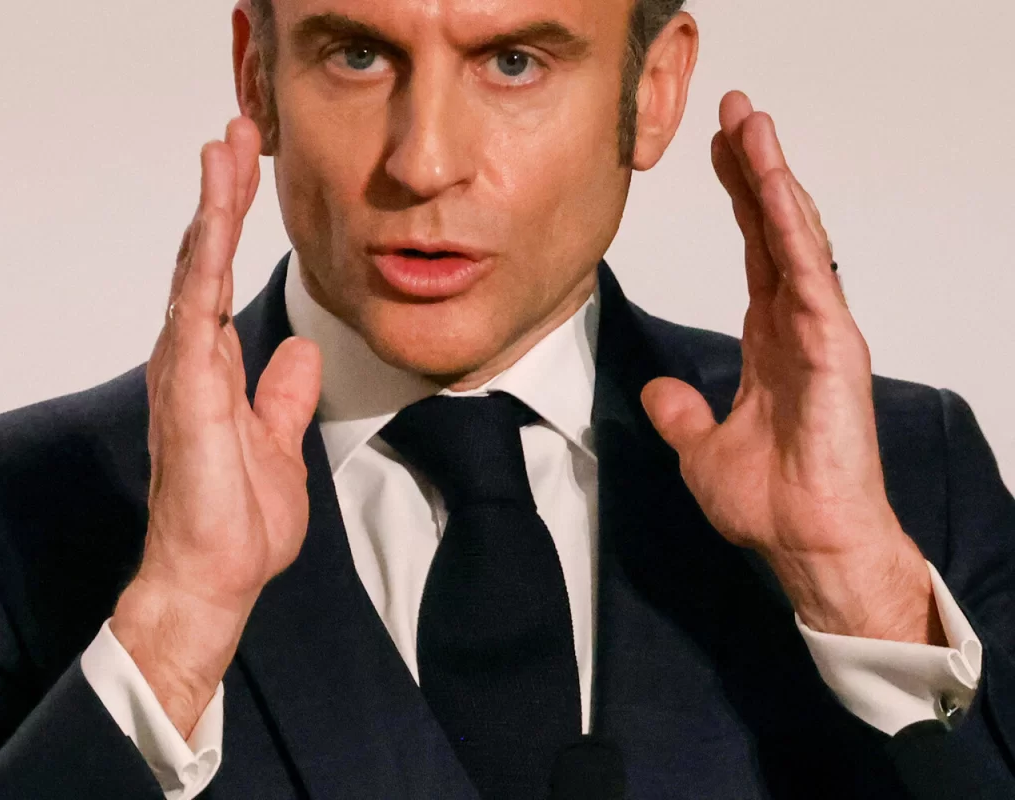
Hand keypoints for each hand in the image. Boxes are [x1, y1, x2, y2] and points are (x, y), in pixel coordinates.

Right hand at [111, 118, 321, 736]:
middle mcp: (192, 359)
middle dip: (220, 194)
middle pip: (201, 257)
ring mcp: (184, 370)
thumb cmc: (238, 521)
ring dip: (210, 207)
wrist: (216, 575)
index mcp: (215, 368)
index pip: (220, 279)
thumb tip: (298, 351)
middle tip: (235, 133)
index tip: (247, 173)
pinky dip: (202, 258)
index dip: (232, 225)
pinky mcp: (186, 389)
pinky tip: (211, 216)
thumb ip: (283, 394)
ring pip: (194, 269)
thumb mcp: (279, 442)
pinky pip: (193, 309)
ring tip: (222, 148)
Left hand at [640, 91, 941, 644]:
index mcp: (771, 341)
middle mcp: (798, 326)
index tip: (720, 152)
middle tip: (736, 112)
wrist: (806, 544)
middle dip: (755, 170)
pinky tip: (775, 189)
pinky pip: (810, 276)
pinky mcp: (832, 350)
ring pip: (795, 239)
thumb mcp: (702, 449)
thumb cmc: (773, 503)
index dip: (737, 201)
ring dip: (773, 181)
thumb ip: (683, 413)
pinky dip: (792, 230)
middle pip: (774, 231)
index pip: (753, 253)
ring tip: (753, 126)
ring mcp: (819, 334)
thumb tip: (657, 393)